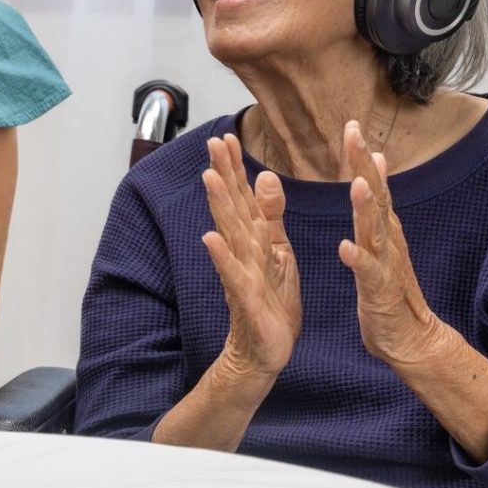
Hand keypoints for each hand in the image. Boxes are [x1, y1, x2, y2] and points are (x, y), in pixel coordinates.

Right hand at [202, 133, 301, 382]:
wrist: (265, 351)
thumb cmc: (270, 301)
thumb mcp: (278, 251)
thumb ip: (270, 214)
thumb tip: (266, 175)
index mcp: (253, 238)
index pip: (242, 195)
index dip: (234, 167)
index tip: (225, 136)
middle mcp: (242, 250)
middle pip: (231, 206)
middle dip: (223, 174)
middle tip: (213, 143)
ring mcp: (241, 273)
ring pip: (230, 233)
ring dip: (219, 205)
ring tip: (209, 177)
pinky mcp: (246, 298)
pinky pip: (233, 274)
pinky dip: (222, 256)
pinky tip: (209, 238)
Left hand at [339, 121, 440, 364]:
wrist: (411, 339)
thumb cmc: (390, 287)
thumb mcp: (383, 238)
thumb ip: (378, 201)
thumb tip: (378, 160)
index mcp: (383, 227)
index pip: (372, 183)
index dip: (362, 155)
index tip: (351, 125)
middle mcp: (388, 240)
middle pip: (376, 196)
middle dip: (363, 165)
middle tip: (353, 135)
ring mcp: (386, 264)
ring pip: (375, 231)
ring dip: (366, 208)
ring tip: (357, 185)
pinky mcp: (379, 292)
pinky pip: (368, 274)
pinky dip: (358, 259)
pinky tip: (345, 247)